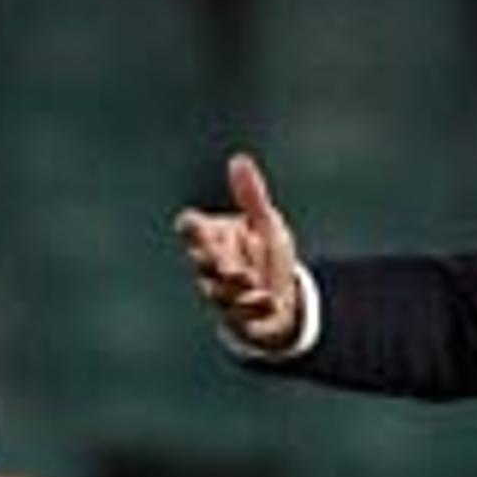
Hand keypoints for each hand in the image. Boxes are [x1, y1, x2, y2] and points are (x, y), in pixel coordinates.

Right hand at [174, 150, 305, 353]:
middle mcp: (212, 266)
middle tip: (224, 257)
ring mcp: (222, 293)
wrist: (286, 300)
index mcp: (215, 239)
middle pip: (201, 260)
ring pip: (216, 290)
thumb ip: (252, 196)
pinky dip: (253, 308)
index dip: (191, 227)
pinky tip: (269, 301)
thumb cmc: (268, 258)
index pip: (191, 229)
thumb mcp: (266, 225)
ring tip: (249, 279)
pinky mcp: (238, 318)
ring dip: (231, 285)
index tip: (192, 223)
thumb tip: (239, 158)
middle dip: (210, 259)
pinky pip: (239, 316)